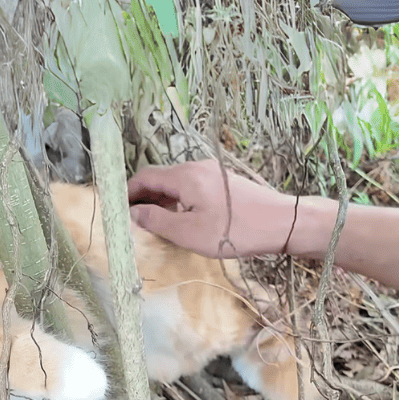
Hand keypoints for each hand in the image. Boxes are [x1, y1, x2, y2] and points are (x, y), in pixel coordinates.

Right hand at [128, 160, 298, 257]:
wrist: (281, 223)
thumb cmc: (235, 231)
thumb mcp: (189, 232)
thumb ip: (157, 220)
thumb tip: (133, 213)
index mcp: (185, 176)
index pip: (145, 176)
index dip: (127, 192)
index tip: (117, 210)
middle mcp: (197, 167)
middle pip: (160, 177)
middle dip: (142, 197)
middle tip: (132, 220)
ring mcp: (212, 172)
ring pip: (176, 182)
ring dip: (161, 200)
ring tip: (153, 223)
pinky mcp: (224, 181)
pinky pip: (191, 186)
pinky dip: (178, 199)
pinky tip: (180, 218)